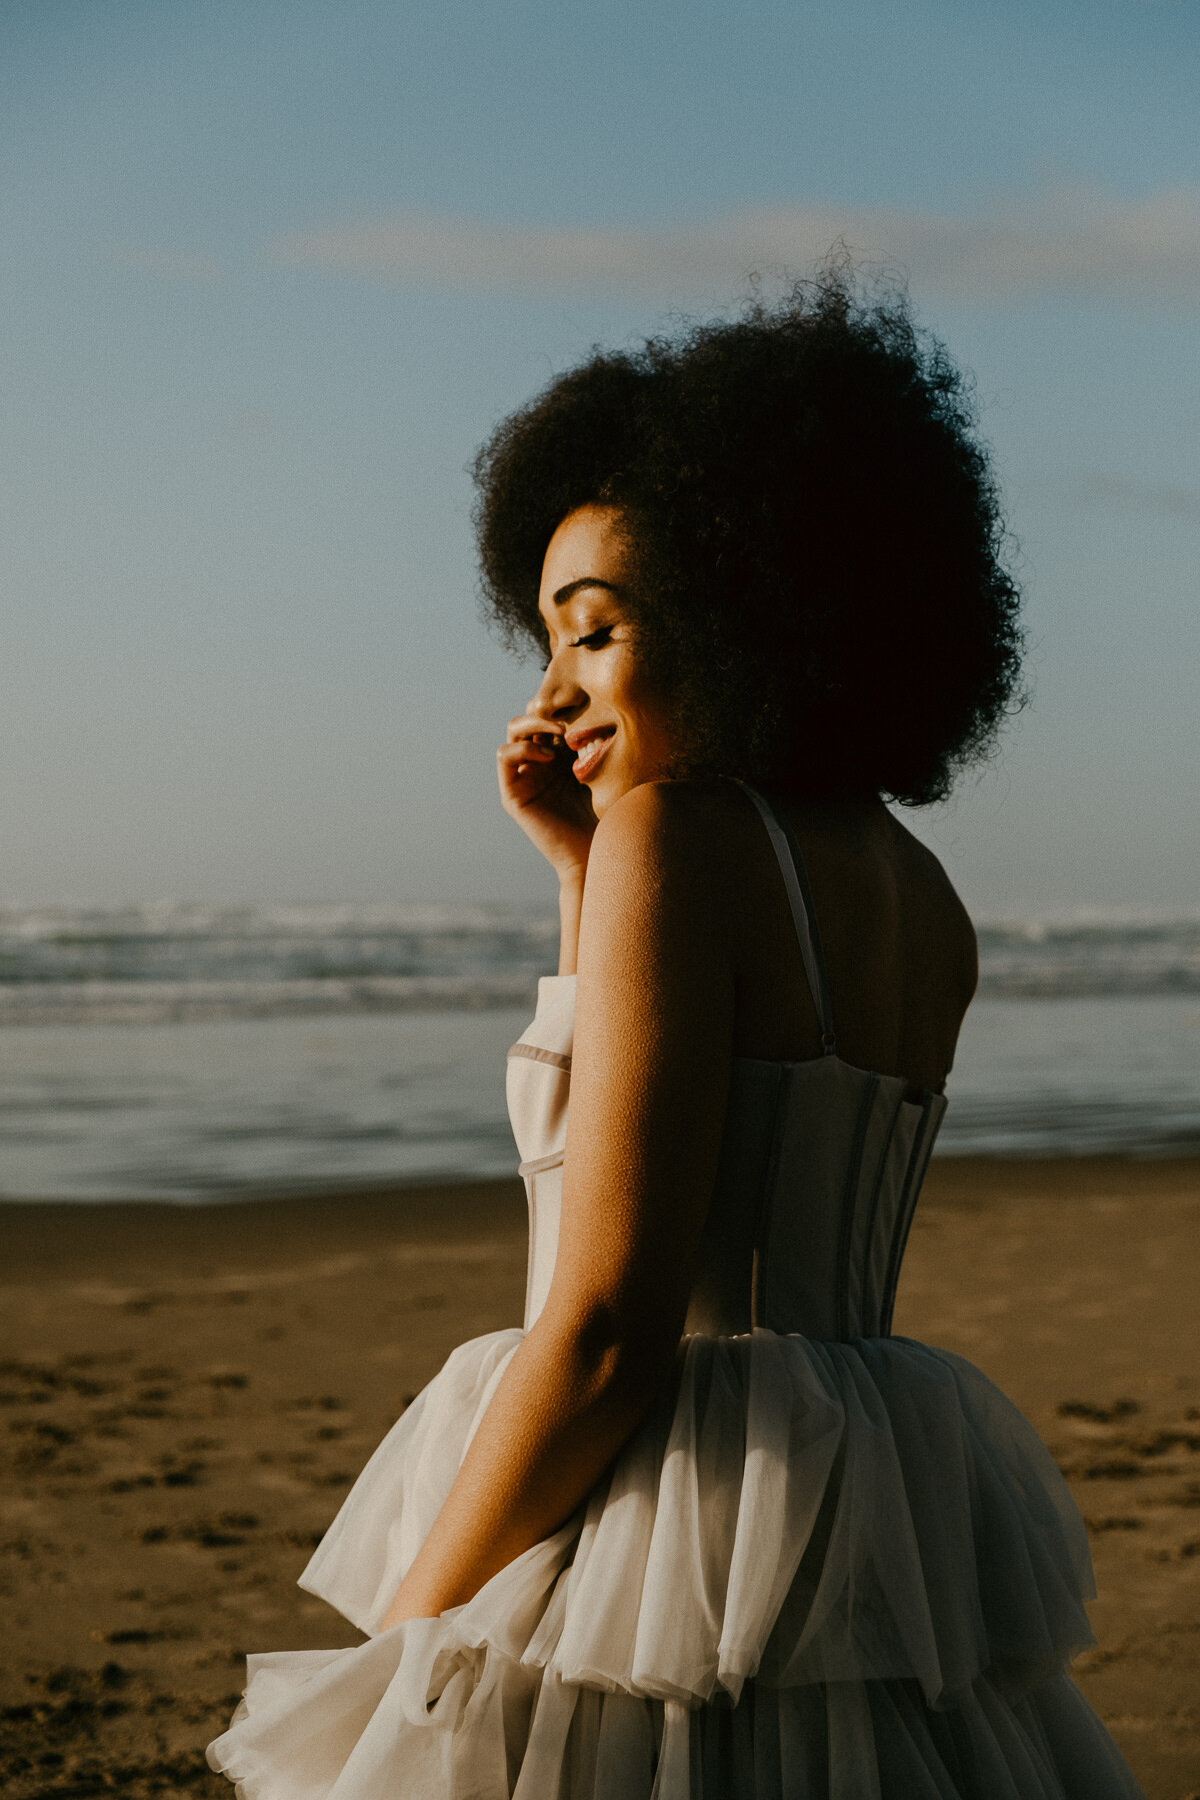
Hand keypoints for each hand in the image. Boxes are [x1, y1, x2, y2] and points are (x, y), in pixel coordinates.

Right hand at [497, 714, 595, 881]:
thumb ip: (592, 739)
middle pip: (528, 717)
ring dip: (533, 725)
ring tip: (560, 734)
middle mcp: (538, 763)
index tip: (585, 706)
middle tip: (568, 719)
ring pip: (513, 731)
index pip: (549, 716)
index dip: (561, 706)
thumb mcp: (603, 768)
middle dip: (545, 711)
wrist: (597, 852)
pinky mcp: (512, 794)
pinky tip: (549, 758)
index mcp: (560, 755)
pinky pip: (504, 757)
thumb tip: (596, 704)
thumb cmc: (608, 814)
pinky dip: (523, 749)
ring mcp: (523, 777)